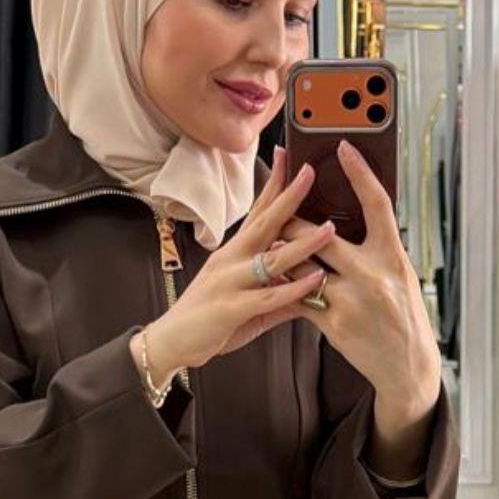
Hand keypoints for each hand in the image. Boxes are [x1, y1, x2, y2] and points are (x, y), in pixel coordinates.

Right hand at [138, 155, 337, 378]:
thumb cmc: (208, 320)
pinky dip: (293, 287)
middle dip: (289, 196)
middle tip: (310, 172)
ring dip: (302, 242)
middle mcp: (230, 259)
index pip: (257, 210)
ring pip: (272, 257)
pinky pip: (268, 295)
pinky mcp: (231, 308)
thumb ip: (280, 294)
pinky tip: (314, 279)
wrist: (169, 342)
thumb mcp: (247, 302)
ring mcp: (229, 282)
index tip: (287, 156)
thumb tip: (310, 287)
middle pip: (265, 222)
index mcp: (233, 252)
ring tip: (329, 229)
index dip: (273, 184)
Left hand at [278, 139, 440, 422]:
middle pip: (322, 234)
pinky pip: (299, 298)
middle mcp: (373, 274)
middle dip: (294, 219)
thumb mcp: (400, 275)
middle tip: (278, 203)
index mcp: (393, 256)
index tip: (342, 147)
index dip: (359, 173)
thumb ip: (376, 249)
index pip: (376, 204)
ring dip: (281, 252)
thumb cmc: (403, 316)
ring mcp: (351, 300)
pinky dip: (284, 286)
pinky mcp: (333, 324)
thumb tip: (353, 218)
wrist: (408, 367)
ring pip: (302, 265)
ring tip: (265, 240)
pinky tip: (271, 279)